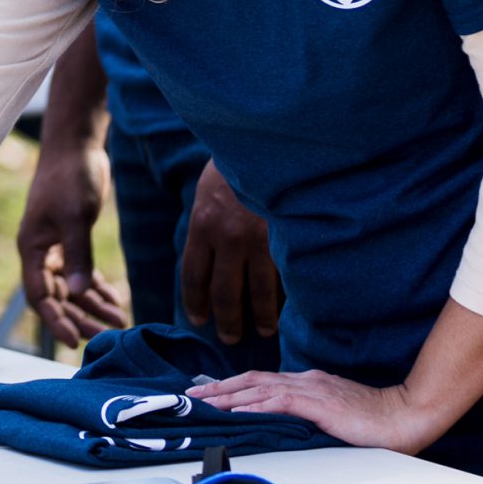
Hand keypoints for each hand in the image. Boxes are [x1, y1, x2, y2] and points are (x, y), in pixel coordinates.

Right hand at [17, 140, 127, 343]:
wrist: (75, 146)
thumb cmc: (70, 177)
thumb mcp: (75, 216)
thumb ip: (77, 254)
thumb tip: (80, 293)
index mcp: (31, 248)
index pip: (38, 295)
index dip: (55, 320)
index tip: (74, 342)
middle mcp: (40, 252)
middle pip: (57, 297)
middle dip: (80, 318)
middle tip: (107, 334)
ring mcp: (55, 247)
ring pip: (71, 287)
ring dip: (92, 305)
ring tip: (119, 320)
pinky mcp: (71, 239)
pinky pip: (81, 272)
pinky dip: (97, 287)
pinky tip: (114, 299)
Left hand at [180, 161, 280, 343]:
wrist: (264, 145)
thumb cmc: (232, 168)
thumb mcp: (206, 196)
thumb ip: (205, 229)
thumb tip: (205, 262)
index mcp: (202, 226)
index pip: (194, 277)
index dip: (196, 303)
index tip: (200, 320)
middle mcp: (228, 238)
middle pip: (224, 293)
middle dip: (227, 320)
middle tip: (230, 338)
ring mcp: (260, 239)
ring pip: (258, 291)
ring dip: (260, 316)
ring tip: (263, 331)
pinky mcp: (286, 238)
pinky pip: (283, 276)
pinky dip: (284, 296)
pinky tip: (288, 308)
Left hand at [188, 369, 445, 454]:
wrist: (405, 415)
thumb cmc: (376, 420)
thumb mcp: (334, 415)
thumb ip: (311, 415)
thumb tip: (286, 424)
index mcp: (309, 382)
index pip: (263, 381)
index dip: (234, 386)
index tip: (211, 392)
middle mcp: (306, 381)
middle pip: (253, 380)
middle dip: (221, 387)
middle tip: (195, 395)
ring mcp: (312, 389)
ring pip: (260, 388)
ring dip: (230, 395)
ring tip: (206, 402)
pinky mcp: (319, 403)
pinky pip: (279, 401)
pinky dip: (255, 405)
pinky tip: (238, 410)